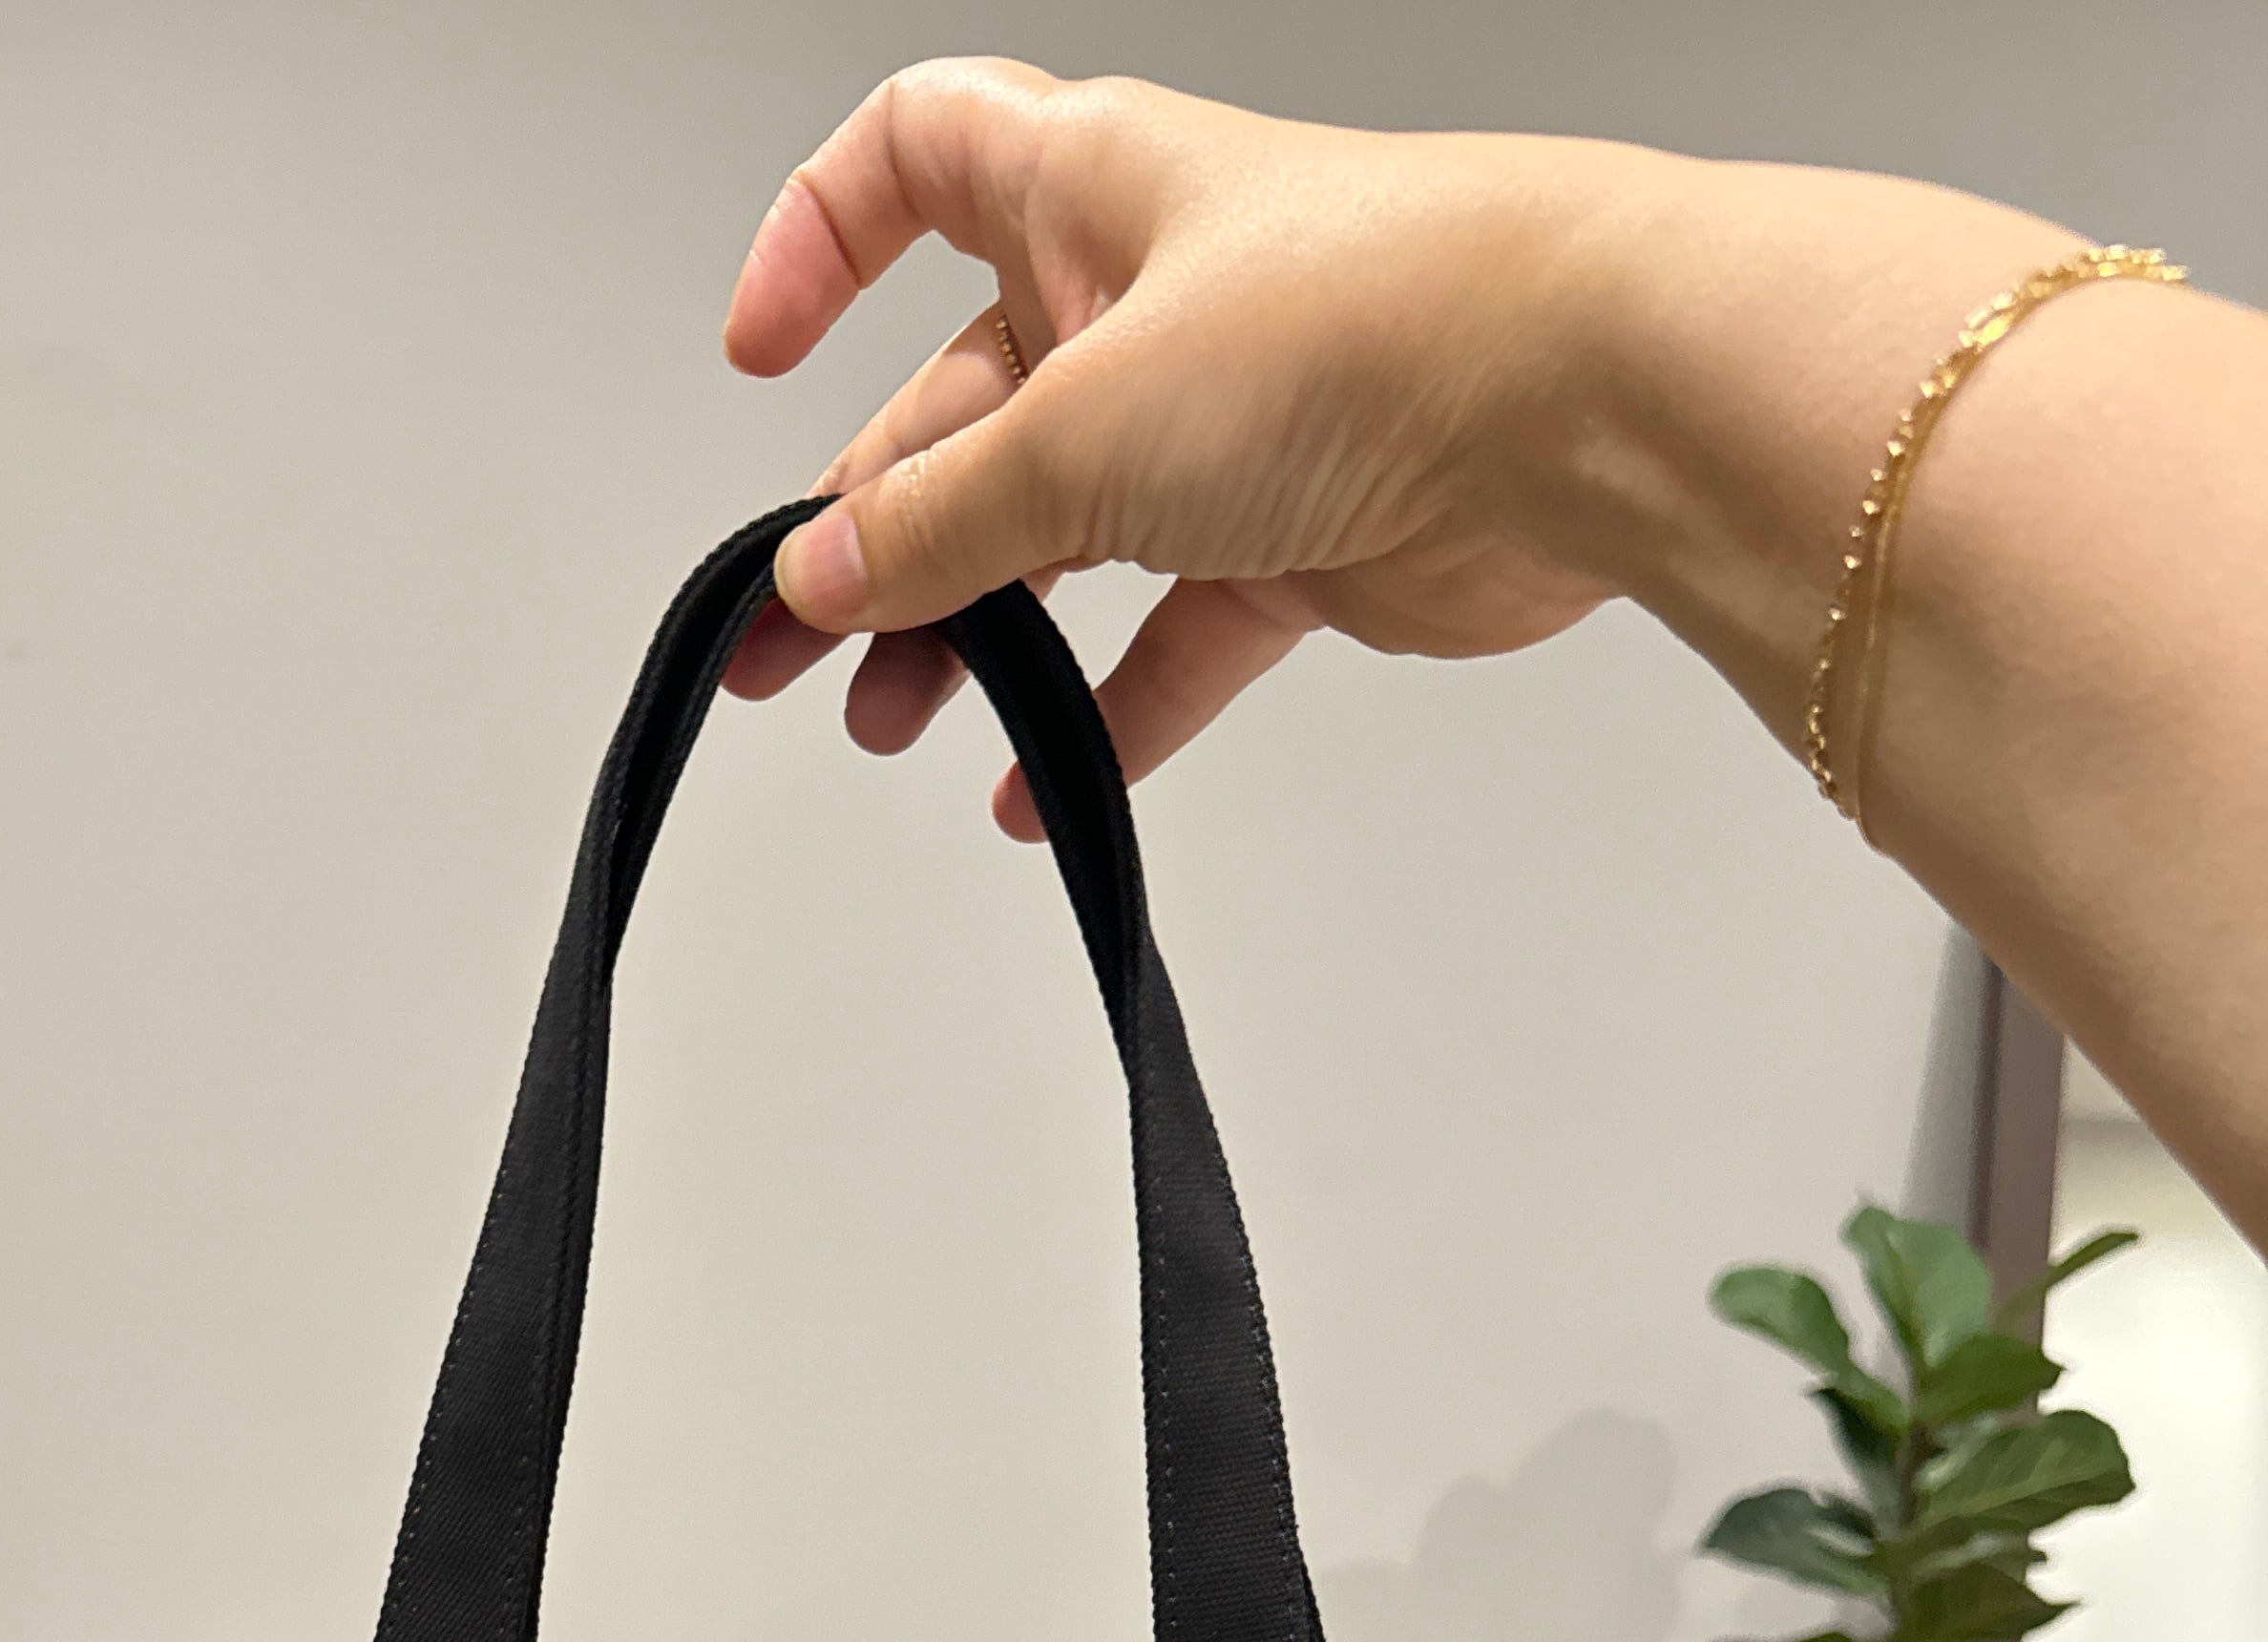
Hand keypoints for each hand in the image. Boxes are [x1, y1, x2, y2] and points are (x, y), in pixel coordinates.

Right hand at [721, 64, 1618, 834]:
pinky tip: (1045, 784)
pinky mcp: (1300, 536)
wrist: (1577, 400)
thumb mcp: (1083, 427)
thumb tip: (821, 577)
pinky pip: (1171, 636)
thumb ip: (937, 521)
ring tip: (899, 724)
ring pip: (1057, 533)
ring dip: (970, 633)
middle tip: (792, 649)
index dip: (818, 237)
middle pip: (962, 410)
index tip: (762, 354)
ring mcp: (1228, 420)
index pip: (912, 158)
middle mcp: (1149, 294)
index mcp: (1085, 191)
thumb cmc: (1367, 320)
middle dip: (868, 530)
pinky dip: (1104, 711)